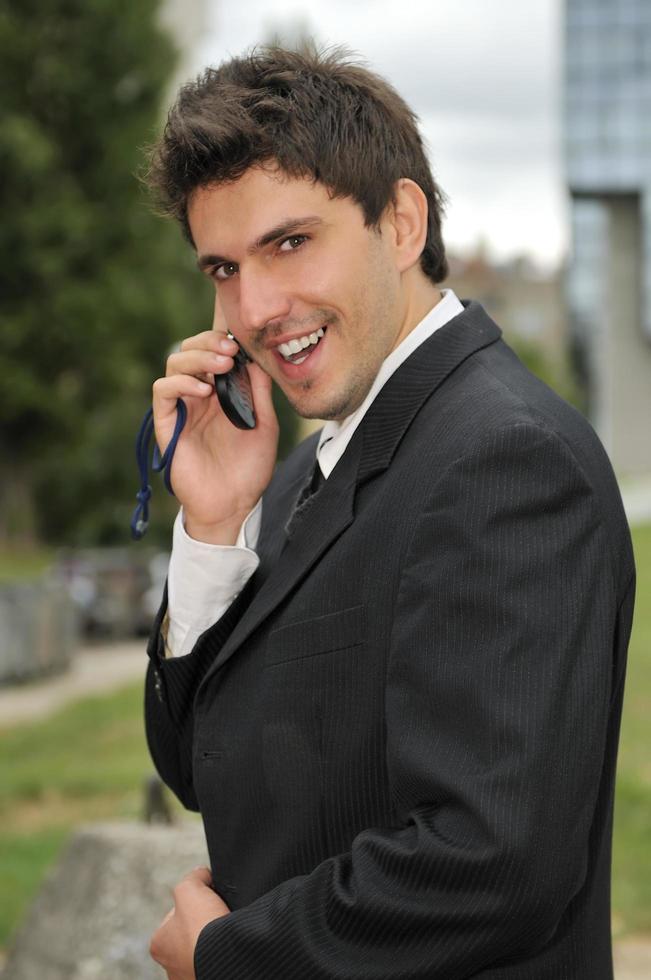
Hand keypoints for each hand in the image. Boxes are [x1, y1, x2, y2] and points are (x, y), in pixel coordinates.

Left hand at [149, 866, 229, 979]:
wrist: (229, 956)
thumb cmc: (202, 929)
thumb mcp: (190, 889)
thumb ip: (193, 877)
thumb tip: (202, 874)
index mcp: (158, 944)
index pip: (176, 914)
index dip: (194, 901)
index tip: (206, 900)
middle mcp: (170, 965)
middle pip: (191, 932)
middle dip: (204, 923)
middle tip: (216, 916)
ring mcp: (189, 975)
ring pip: (204, 948)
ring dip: (214, 939)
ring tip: (224, 931)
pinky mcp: (209, 978)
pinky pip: (217, 958)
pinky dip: (223, 950)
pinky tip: (229, 943)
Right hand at [152, 298, 278, 542]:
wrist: (234, 504)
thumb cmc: (249, 468)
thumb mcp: (264, 424)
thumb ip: (259, 392)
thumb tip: (258, 359)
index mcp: (221, 391)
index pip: (212, 352)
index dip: (221, 339)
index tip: (240, 340)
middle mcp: (198, 395)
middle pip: (190, 350)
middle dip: (208, 342)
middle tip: (230, 350)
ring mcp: (182, 408)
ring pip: (174, 364)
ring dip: (196, 357)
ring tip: (221, 365)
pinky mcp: (167, 424)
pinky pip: (162, 392)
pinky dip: (181, 384)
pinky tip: (204, 391)